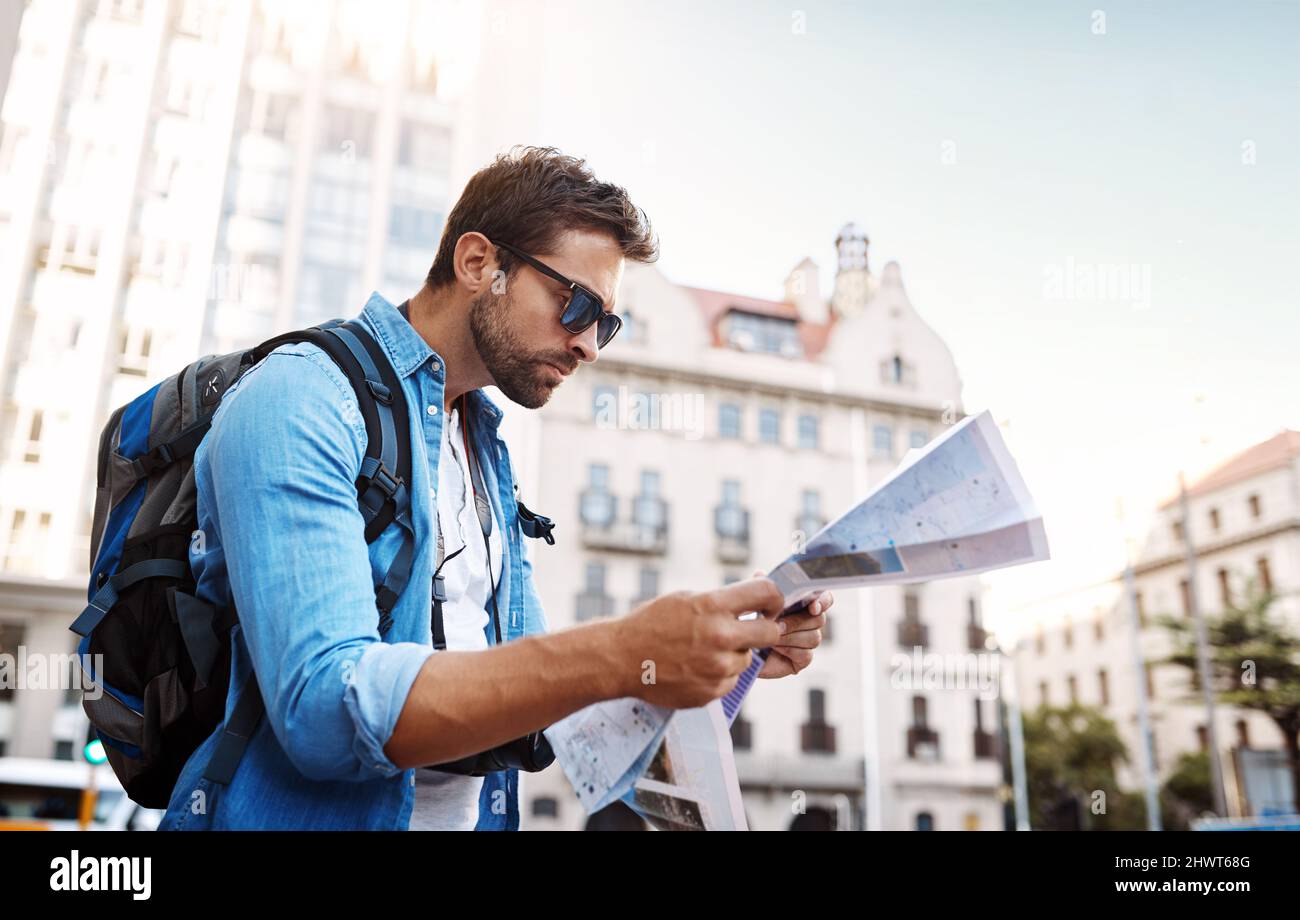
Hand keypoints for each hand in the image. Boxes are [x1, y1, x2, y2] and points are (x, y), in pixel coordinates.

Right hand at [614, 577, 783, 708]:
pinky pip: (731, 680)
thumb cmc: (651, 623)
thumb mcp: (686, 598)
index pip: (767, 594)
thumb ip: (722, 599)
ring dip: (734, 653)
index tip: (769, 604)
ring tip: (704, 650)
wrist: (621, 659)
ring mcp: (717, 668)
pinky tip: (695, 667)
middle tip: (752, 628)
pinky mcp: (712, 692)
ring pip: (748, 659)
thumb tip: (758, 594)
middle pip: (771, 632)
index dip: (774, 598)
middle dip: (765, 628)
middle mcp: (720, 637)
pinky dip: (719, 674)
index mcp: (712, 606)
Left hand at [753, 571, 832, 678]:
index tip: (814, 607)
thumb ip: (759, 588)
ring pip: (813, 637)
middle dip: (797, 621)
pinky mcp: (802, 659)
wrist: (741, 649)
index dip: (823, 601)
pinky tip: (775, 649)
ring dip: (790, 636)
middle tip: (777, 623)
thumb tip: (760, 574)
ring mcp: (807, 641)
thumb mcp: (754, 602)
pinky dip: (789, 651)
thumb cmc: (750, 623)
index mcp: (802, 603)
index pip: (824, 598)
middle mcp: (809, 621)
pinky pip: (806, 655)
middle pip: (819, 619)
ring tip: (770, 637)